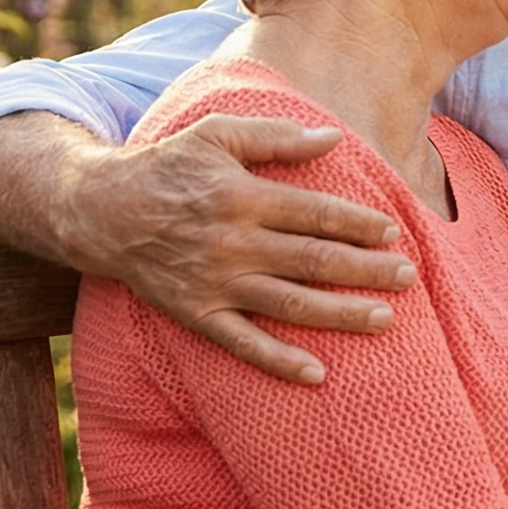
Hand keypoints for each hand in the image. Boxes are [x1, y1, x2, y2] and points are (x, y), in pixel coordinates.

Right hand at [0, 111, 415, 384]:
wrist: (99, 210)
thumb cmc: (168, 166)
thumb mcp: (216, 134)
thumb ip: (274, 136)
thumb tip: (332, 138)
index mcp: (242, 196)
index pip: (315, 213)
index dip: (358, 223)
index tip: (393, 232)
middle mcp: (232, 242)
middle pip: (313, 259)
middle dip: (365, 269)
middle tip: (408, 277)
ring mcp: (215, 283)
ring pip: (289, 303)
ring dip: (340, 314)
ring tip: (384, 319)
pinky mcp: (196, 314)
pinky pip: (242, 344)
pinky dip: (278, 362)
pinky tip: (317, 374)